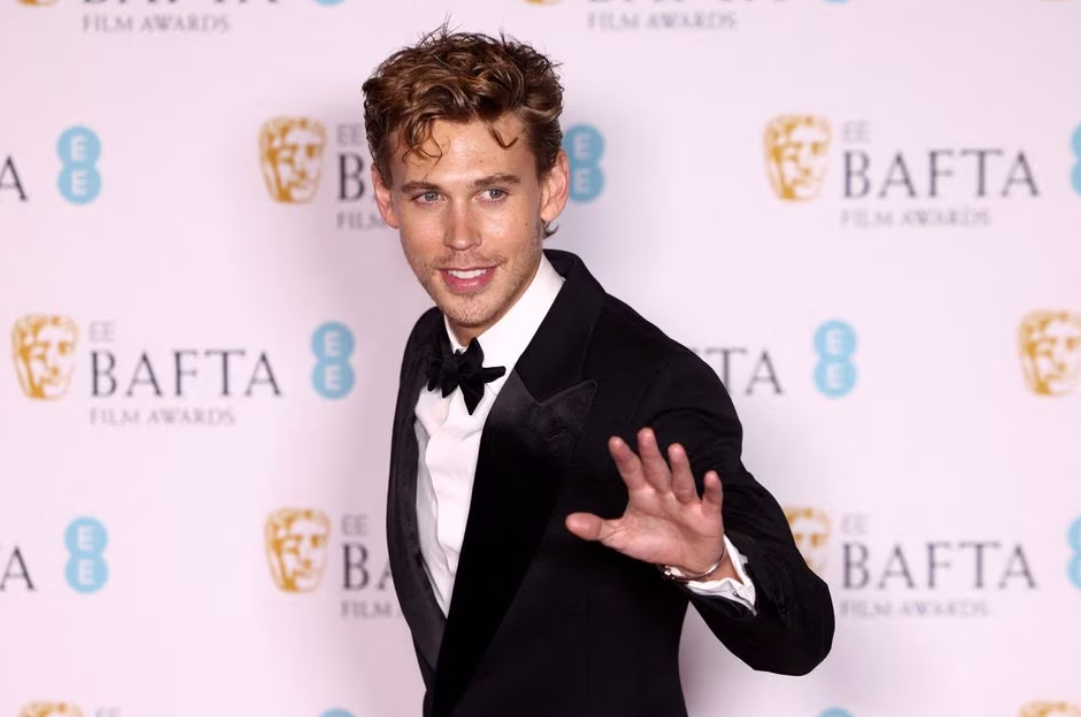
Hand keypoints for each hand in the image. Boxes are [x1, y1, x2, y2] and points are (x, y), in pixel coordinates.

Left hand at [565, 427, 732, 578]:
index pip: (631, 472)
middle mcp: (664, 492)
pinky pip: (710, 500)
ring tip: (675, 450)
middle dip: (650, 454)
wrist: (687, 561)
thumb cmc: (654, 542)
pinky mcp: (706, 514)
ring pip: (682, 481)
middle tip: (644, 434)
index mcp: (642, 493)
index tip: (615, 441)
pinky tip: (710, 476)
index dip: (624, 458)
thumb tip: (569, 521)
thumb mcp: (621, 537)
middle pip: (656, 470)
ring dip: (679, 466)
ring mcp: (686, 501)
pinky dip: (712, 489)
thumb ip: (597, 528)